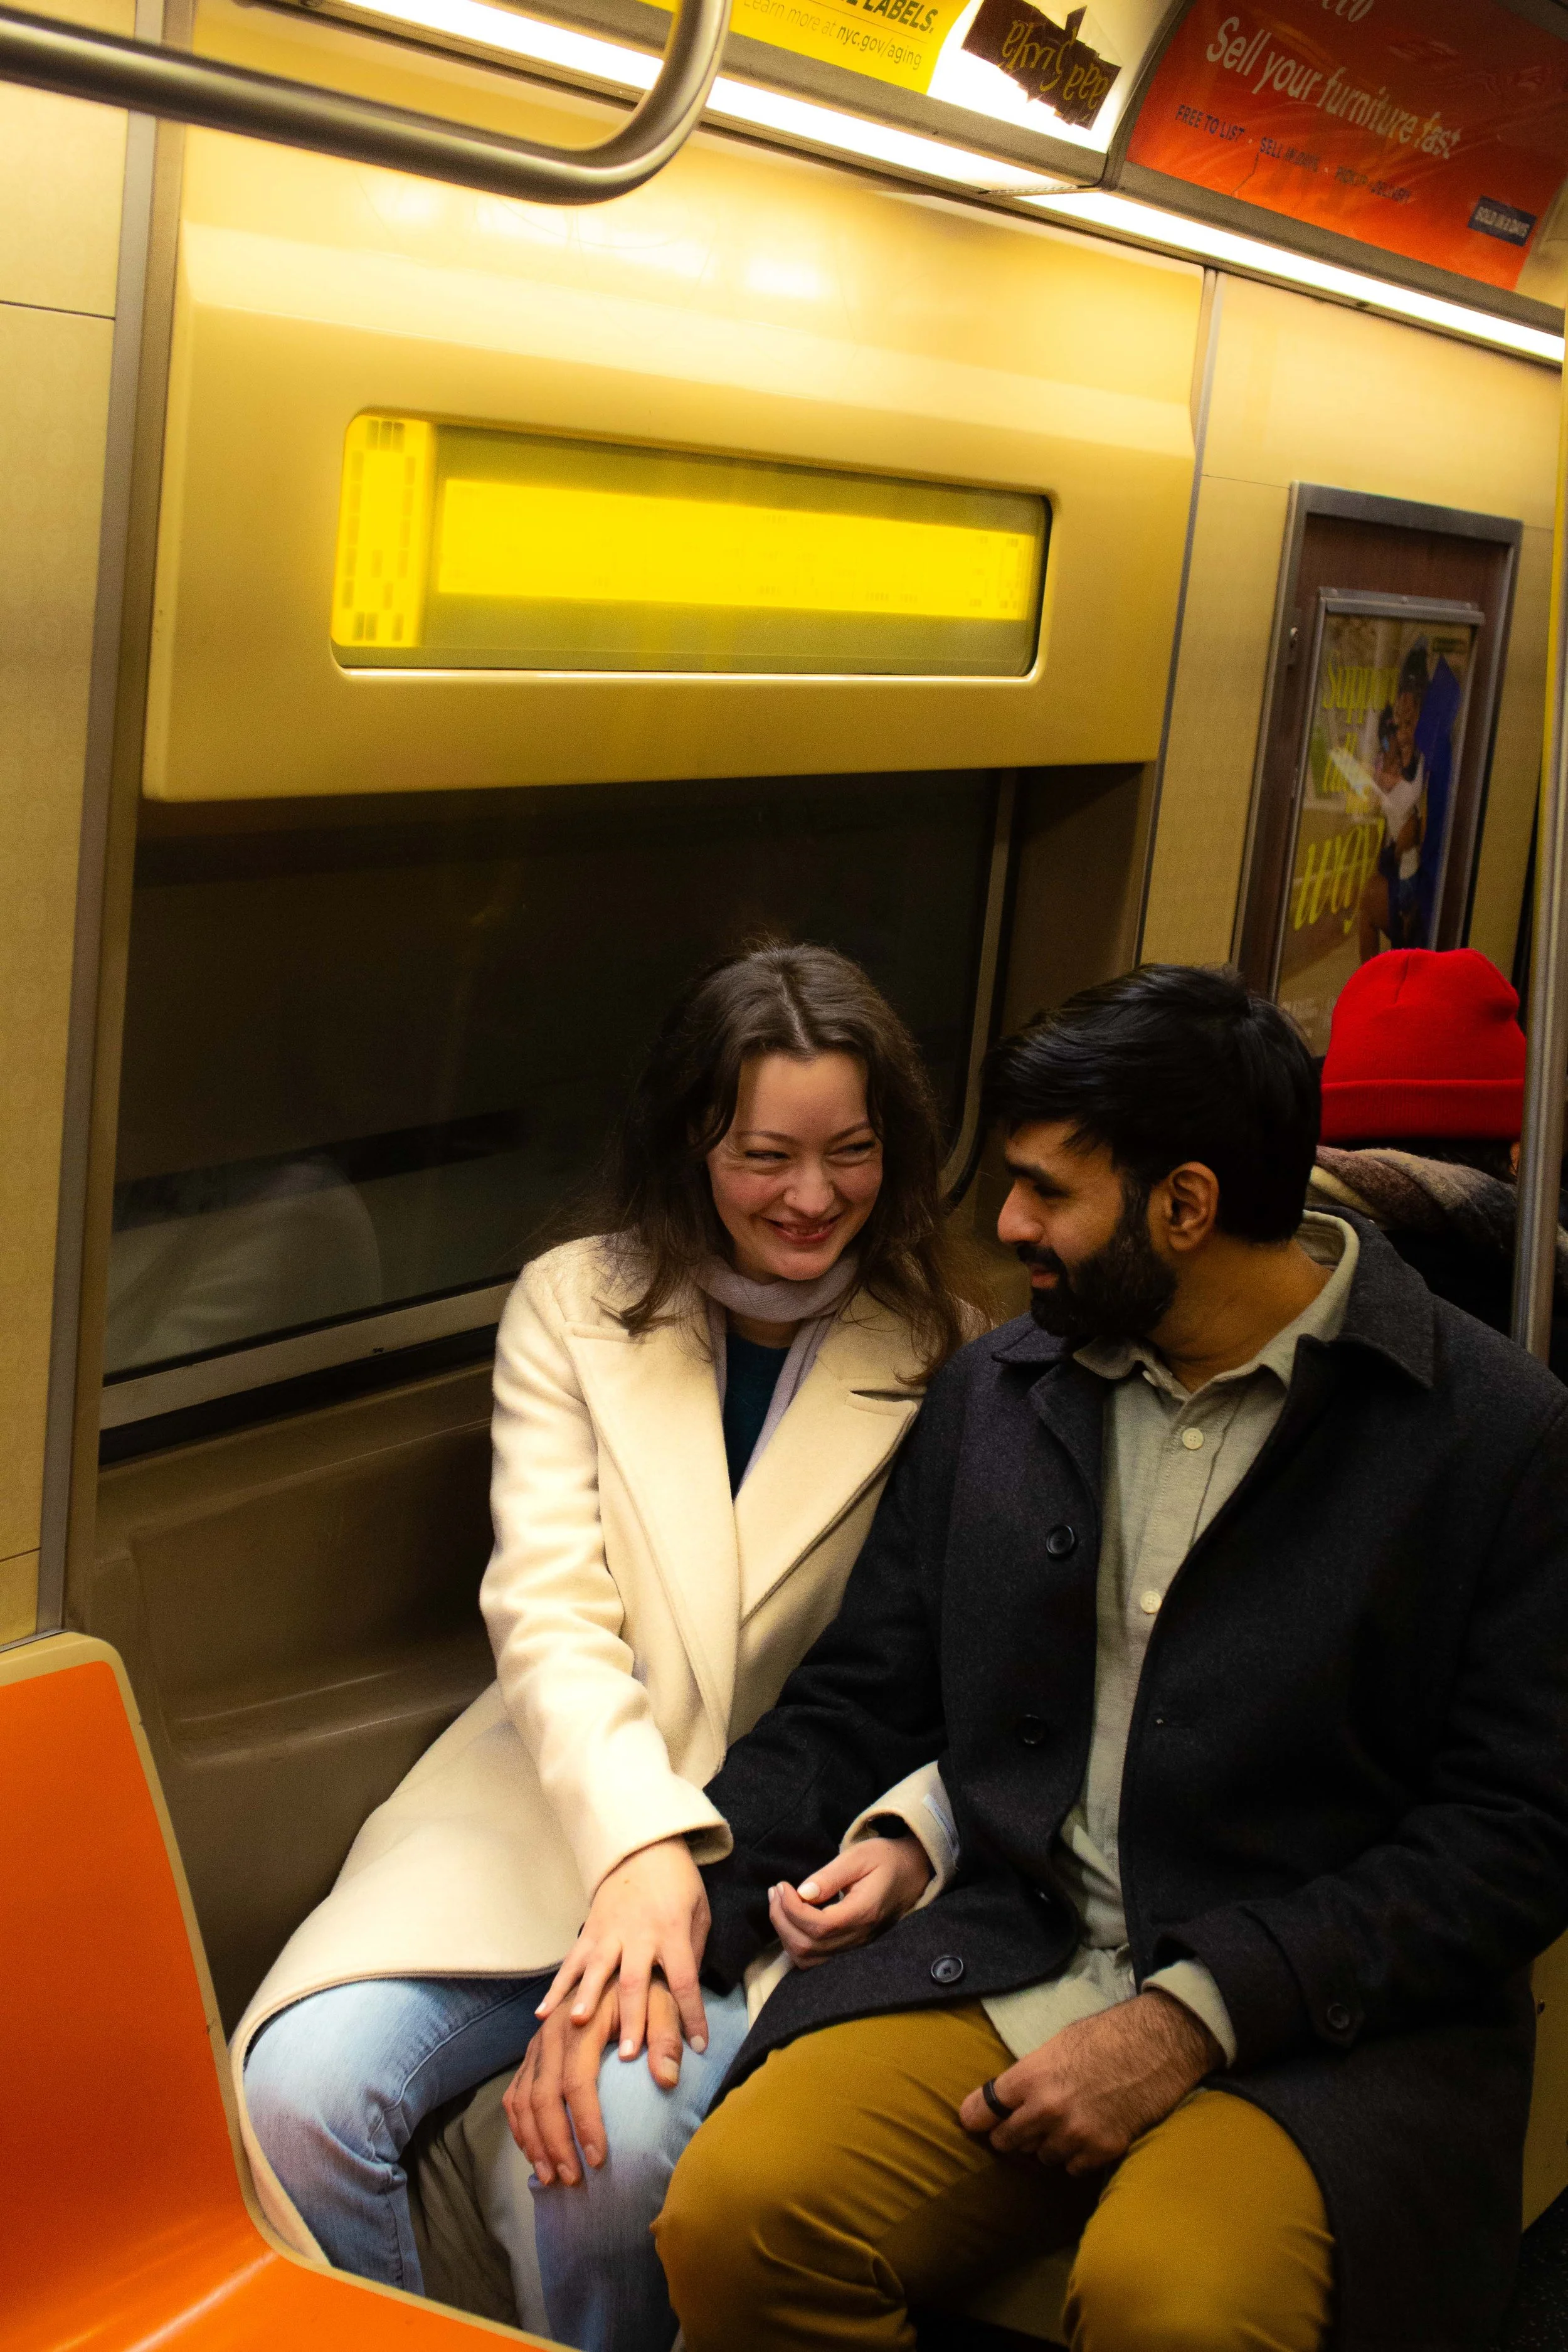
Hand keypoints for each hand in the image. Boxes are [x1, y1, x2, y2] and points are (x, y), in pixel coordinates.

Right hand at [506, 1978, 685, 2185]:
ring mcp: (537, 2044)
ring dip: (535, 2142)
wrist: (619, 1961)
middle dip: (556, 2142)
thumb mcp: (664, 2002)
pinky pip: (514, 2095)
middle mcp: (550, 2033)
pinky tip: (536, 2153)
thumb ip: (666, 2038)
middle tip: (573, 2180)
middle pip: (543, 2096)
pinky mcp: (532, 2054)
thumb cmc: (645, 1988)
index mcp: (580, 2021)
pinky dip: (520, 2128)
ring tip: (554, 2178)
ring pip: (523, 2100)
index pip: (576, 2080)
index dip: (585, 2122)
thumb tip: (668, 2078)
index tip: (599, 2159)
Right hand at [536, 1836, 708, 2060]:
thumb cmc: (678, 1883)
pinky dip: (557, 1987)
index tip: (699, 2046)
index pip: (685, 1979)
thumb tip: (685, 1994)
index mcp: (673, 1931)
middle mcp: (640, 1935)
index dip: (693, 2013)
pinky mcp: (590, 1930)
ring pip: (597, 1970)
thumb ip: (694, 1952)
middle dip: (631, 2017)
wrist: (644, 1846)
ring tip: (578, 2025)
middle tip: (628, 2052)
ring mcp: (610, 1932)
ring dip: (588, 1998)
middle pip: (635, 1981)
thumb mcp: (699, 1912)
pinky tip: (542, 2013)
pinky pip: (571, 1962)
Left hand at [767, 1833, 933, 1968]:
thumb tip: (802, 1893)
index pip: (819, 1926)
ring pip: (808, 1959)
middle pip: (808, 1946)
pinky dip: (796, 1944)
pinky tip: (791, 1919)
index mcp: (864, 1913)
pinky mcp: (849, 1949)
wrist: (912, 1873)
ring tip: (779, 1903)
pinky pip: (815, 1960)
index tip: (782, 1885)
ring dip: (785, 1933)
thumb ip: (830, 1875)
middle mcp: (859, 1937)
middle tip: (776, 1891)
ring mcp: (855, 1947)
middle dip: (782, 1919)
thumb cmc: (885, 1859)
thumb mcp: (859, 1856)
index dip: (792, 1910)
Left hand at [958, 1991, 1217, 2174]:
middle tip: (1021, 2124)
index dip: (976, 2117)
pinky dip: (1076, 2157)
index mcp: (1030, 2076)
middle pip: (1005, 2141)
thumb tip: (1007, 2099)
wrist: (1158, 2045)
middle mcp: (1046, 2110)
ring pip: (1041, 2157)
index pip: (981, 2112)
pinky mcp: (1102, 2151)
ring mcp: (1075, 2134)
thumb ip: (1029, 2075)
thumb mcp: (1056, 2044)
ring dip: (1047, 2145)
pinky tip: (1088, 2134)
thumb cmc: (1106, 2036)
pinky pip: (1072, 2168)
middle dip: (1010, 2133)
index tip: (976, 2122)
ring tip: (1065, 2123)